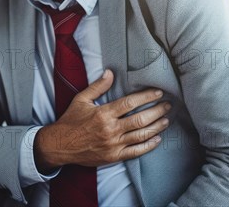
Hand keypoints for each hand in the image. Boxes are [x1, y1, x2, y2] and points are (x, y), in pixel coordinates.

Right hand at [33, 69, 169, 171]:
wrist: (60, 145)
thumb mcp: (81, 99)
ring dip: (156, 127)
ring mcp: (113, 144)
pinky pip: (135, 152)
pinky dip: (148, 146)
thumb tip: (110, 72)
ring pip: (141, 135)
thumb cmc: (70, 120)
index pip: (130, 103)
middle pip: (140, 119)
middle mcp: (110, 129)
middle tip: (168, 105)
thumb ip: (98, 86)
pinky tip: (157, 139)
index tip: (158, 92)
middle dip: (157, 111)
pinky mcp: (113, 156)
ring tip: (166, 120)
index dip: (146, 97)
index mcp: (103, 113)